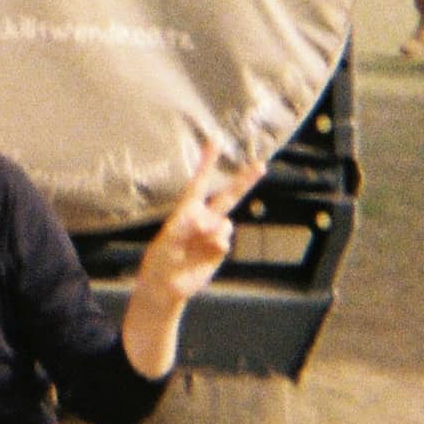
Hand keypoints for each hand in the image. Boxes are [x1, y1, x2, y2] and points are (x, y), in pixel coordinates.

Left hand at [134, 140, 262, 311]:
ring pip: (225, 223)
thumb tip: (210, 220)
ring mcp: (215, 233)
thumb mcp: (167, 239)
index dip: (207, 161)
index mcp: (188, 208)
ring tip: (194, 243)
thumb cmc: (162, 258)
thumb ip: (187, 226)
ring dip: (212, 230)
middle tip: (261, 165)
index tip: (214, 140)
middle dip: (244, 180)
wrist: (166, 284)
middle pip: (228, 196)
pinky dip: (215, 245)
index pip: (200, 181)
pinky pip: (224, 241)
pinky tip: (202, 255)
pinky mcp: (220, 250)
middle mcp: (205, 218)